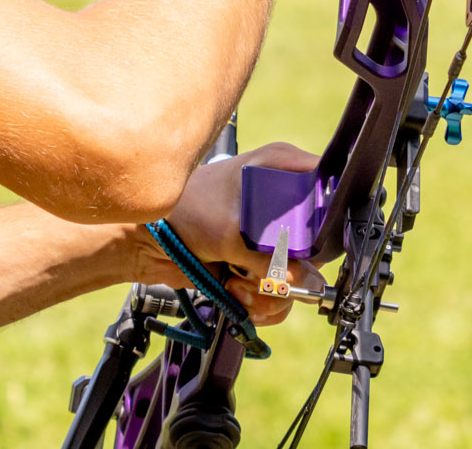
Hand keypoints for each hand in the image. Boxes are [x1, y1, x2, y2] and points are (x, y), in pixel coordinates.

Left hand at [130, 142, 326, 327]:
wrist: (146, 242)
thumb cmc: (180, 214)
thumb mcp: (228, 234)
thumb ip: (268, 260)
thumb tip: (304, 281)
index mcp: (279, 168)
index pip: (325, 187)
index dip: (325, 220)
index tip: (308, 246)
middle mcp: (280, 199)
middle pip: (317, 244)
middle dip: (290, 271)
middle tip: (261, 275)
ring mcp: (271, 234)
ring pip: (300, 276)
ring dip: (269, 293)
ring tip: (238, 285)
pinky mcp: (260, 262)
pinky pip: (280, 293)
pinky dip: (260, 302)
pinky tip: (235, 293)